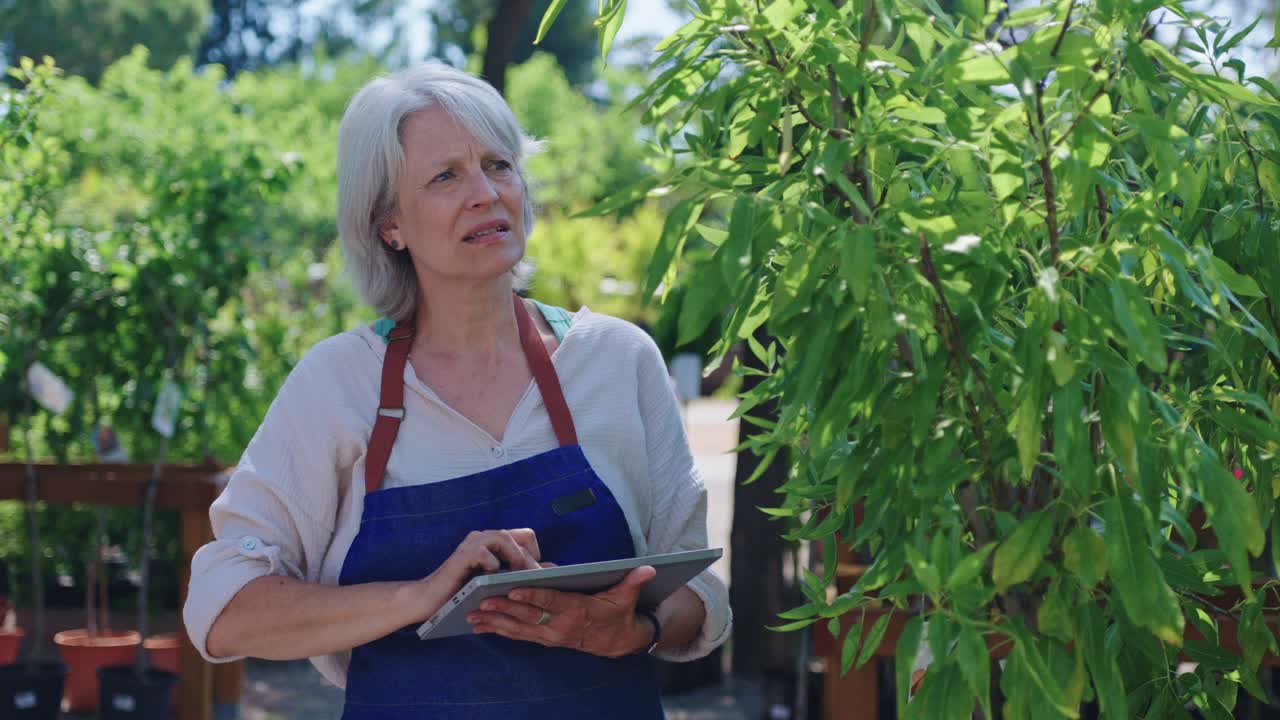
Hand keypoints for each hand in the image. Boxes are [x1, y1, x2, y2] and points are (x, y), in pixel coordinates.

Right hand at [414, 529, 541, 619]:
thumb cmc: (462, 594)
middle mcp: (483, 537)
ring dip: (516, 560)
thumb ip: (515, 575)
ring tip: (518, 580)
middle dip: (531, 559)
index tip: (537, 576)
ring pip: (505, 538)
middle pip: (521, 535)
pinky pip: (486, 554)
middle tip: (533, 580)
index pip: (527, 537)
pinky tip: (490, 581)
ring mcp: (472, 543)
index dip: (536, 555)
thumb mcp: (494, 583)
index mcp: (492, 542)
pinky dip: (493, 567)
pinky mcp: (462, 555)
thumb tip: (549, 572)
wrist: (428, 600)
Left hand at [466, 565, 657, 657]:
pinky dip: (499, 630)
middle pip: (528, 616)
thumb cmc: (618, 613)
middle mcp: (560, 626)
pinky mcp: (544, 639)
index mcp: (577, 611)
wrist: (617, 641)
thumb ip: (633, 581)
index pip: (551, 602)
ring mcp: (550, 635)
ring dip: (494, 622)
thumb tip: (648, 568)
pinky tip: (481, 626)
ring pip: (518, 628)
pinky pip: (518, 635)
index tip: (513, 590)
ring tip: (473, 616)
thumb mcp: (627, 597)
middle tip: (481, 602)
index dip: (532, 597)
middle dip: (503, 610)